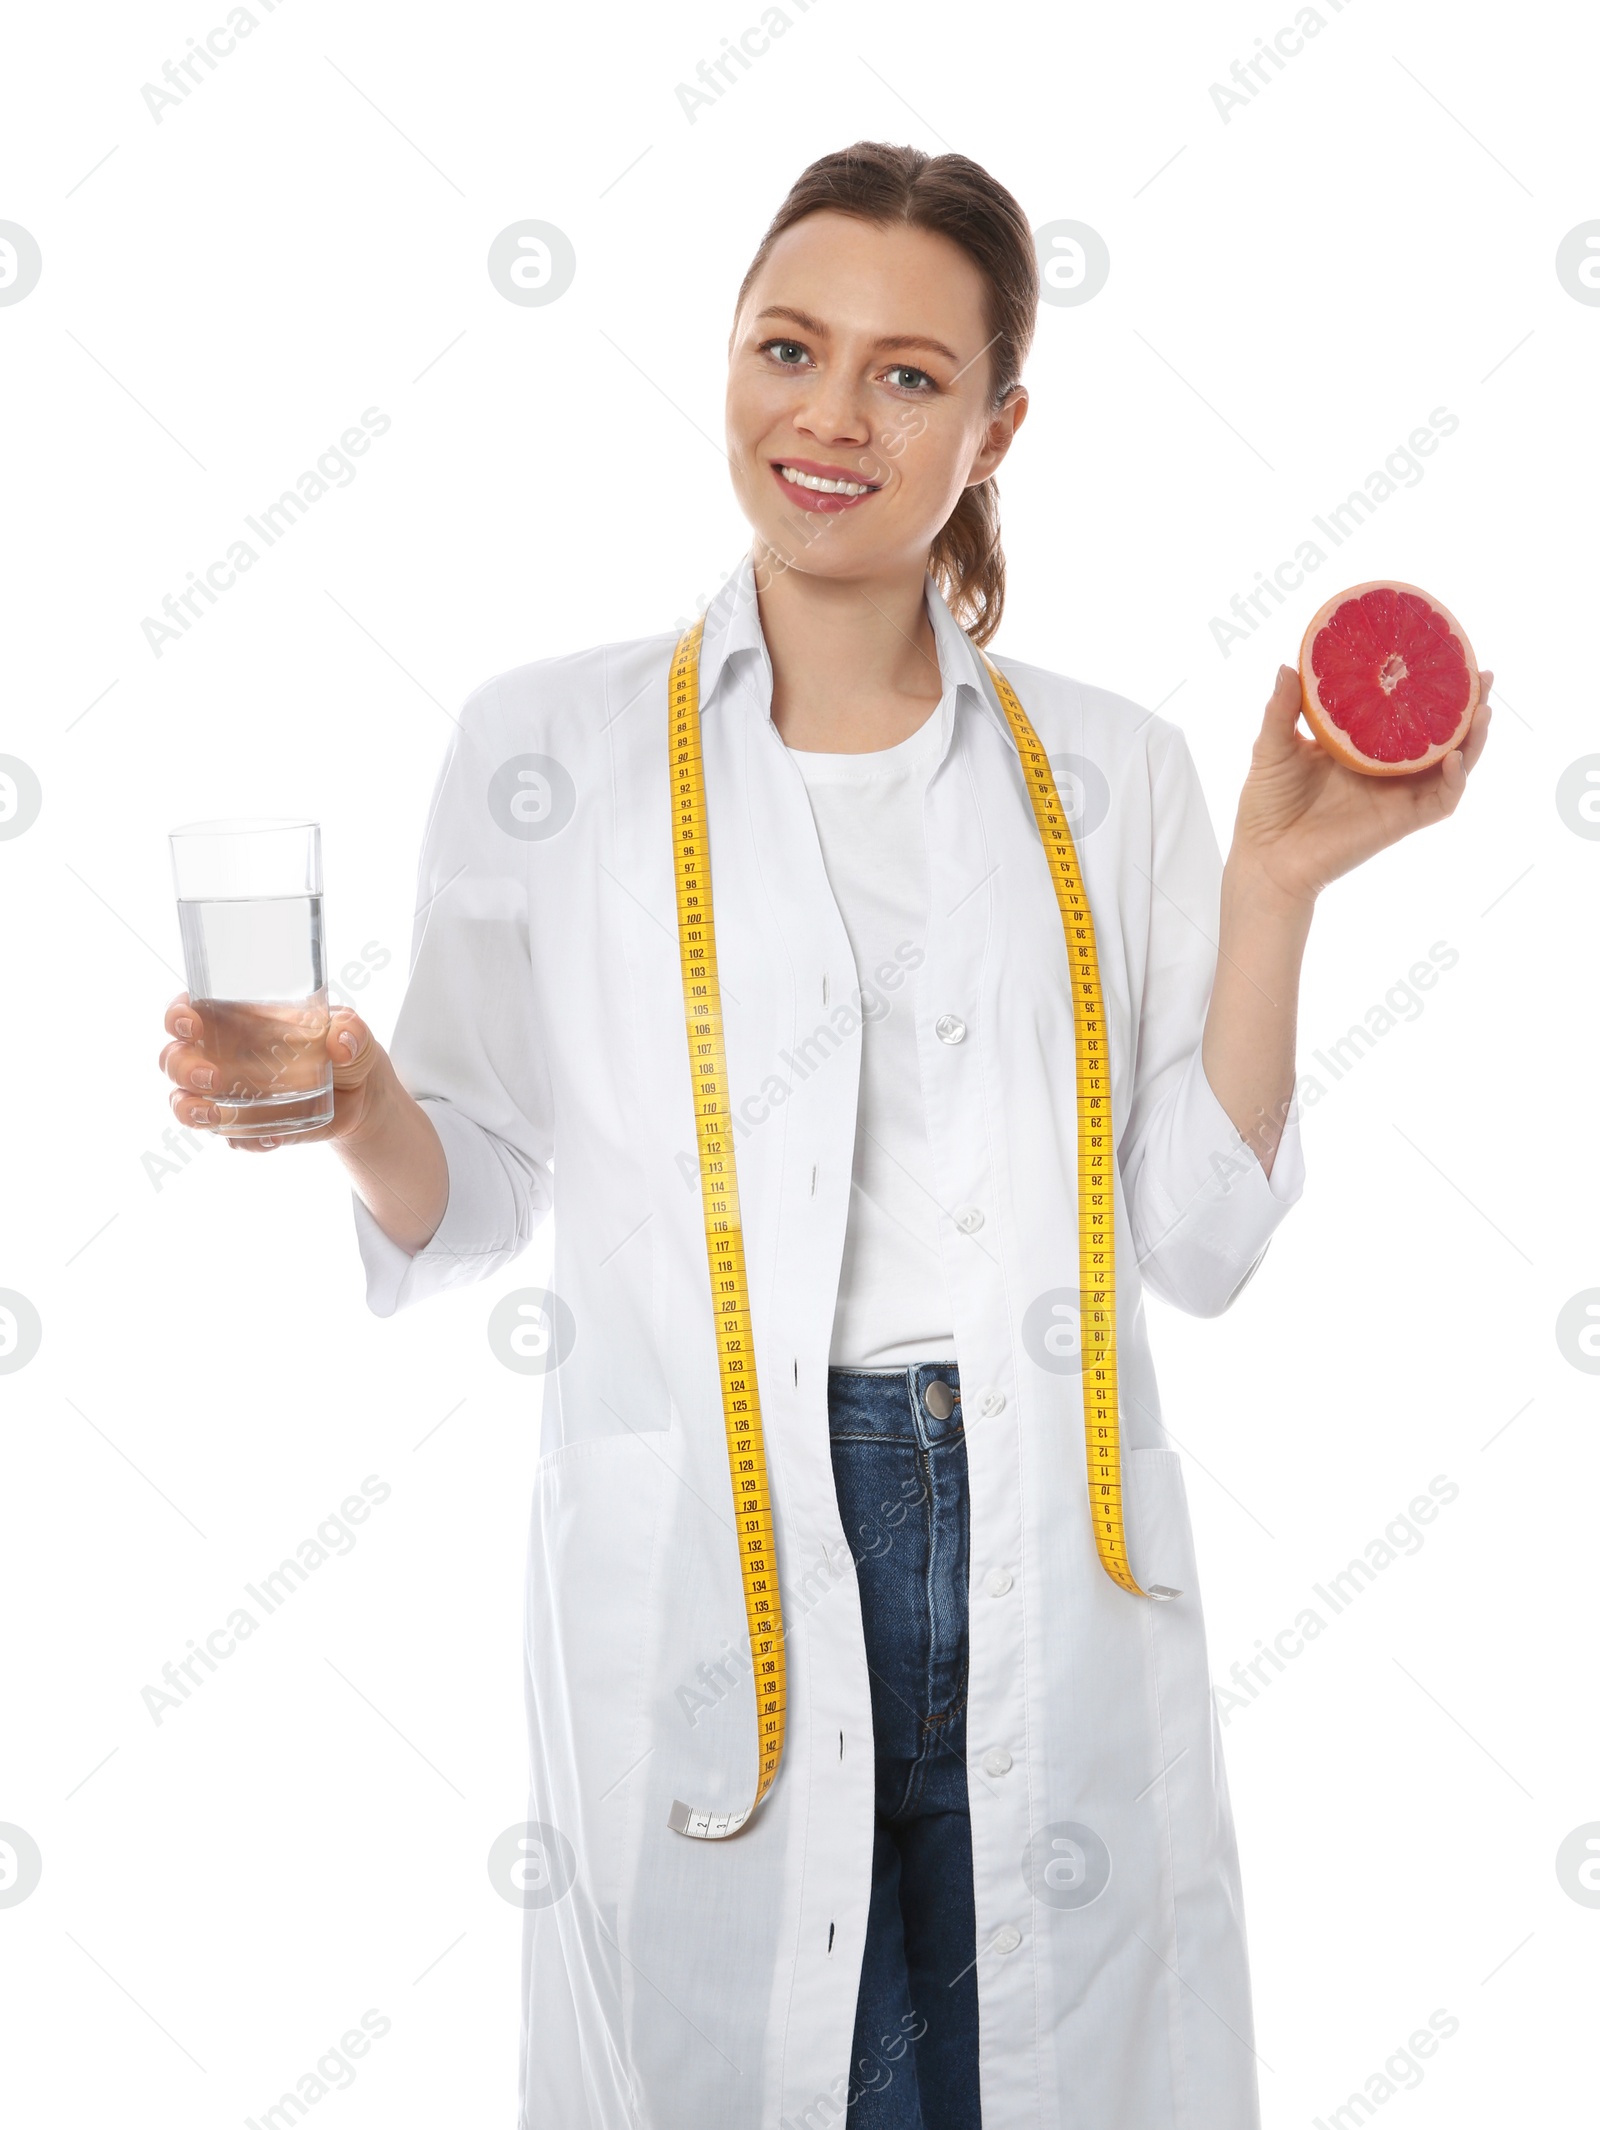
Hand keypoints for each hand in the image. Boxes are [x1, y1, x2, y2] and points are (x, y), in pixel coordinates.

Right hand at [159, 997, 390, 1151]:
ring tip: (215, 1118)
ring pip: (184, 1101)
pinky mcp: (247, 1125)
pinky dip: (244, 1140)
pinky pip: (230, 1137)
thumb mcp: (355, 1032)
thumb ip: (351, 1030)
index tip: (189, 1025)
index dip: (176, 1016)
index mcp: (238, 1021)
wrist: (365, 1096)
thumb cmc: (348, 1048)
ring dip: (189, 1110)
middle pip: (174, 1058)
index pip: (188, 1012)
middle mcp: (222, 1056)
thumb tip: (341, 1043)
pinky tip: (272, 1138)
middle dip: (181, 1068)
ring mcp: (229, 1094)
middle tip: (213, 1078)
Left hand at [1227, 663, 1493, 907]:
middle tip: (1482, 675)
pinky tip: (1454, 758)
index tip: (1444, 653)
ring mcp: (1397, 794)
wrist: (1265, 856)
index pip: (1405, 709)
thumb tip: (1288, 665)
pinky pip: (1441, 801)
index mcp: (1362, 745)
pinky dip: (1454, 780)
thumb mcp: (1273, 746)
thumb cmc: (1266, 804)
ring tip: (1482, 708)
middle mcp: (1386, 768)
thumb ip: (1282, 708)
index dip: (1427, 686)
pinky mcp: (1400, 821)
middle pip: (1439, 733)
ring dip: (1472, 738)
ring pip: (1451, 764)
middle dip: (1466, 705)